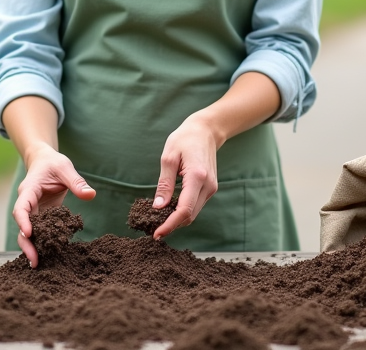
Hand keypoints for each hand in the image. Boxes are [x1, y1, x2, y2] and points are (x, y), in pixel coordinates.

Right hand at [12, 144, 95, 267]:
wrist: (44, 161)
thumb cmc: (53, 163)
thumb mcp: (66, 168)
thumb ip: (77, 182)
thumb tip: (91, 195)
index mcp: (29, 190)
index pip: (21, 207)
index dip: (23, 221)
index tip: (29, 233)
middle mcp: (27, 203)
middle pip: (22, 226)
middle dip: (26, 243)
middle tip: (34, 261)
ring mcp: (32, 211)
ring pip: (28, 232)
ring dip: (32, 247)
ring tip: (38, 264)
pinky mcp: (40, 216)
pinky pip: (39, 231)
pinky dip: (41, 242)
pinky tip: (47, 256)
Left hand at [152, 113, 221, 241]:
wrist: (206, 131)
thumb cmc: (184, 139)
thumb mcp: (169, 157)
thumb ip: (164, 184)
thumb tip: (158, 207)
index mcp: (197, 176)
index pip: (184, 210)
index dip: (170, 225)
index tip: (157, 234)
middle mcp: (208, 185)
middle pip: (190, 215)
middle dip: (172, 225)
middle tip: (153, 230)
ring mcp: (212, 188)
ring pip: (193, 213)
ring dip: (178, 220)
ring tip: (159, 221)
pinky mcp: (211, 188)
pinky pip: (196, 205)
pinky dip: (183, 211)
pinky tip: (170, 210)